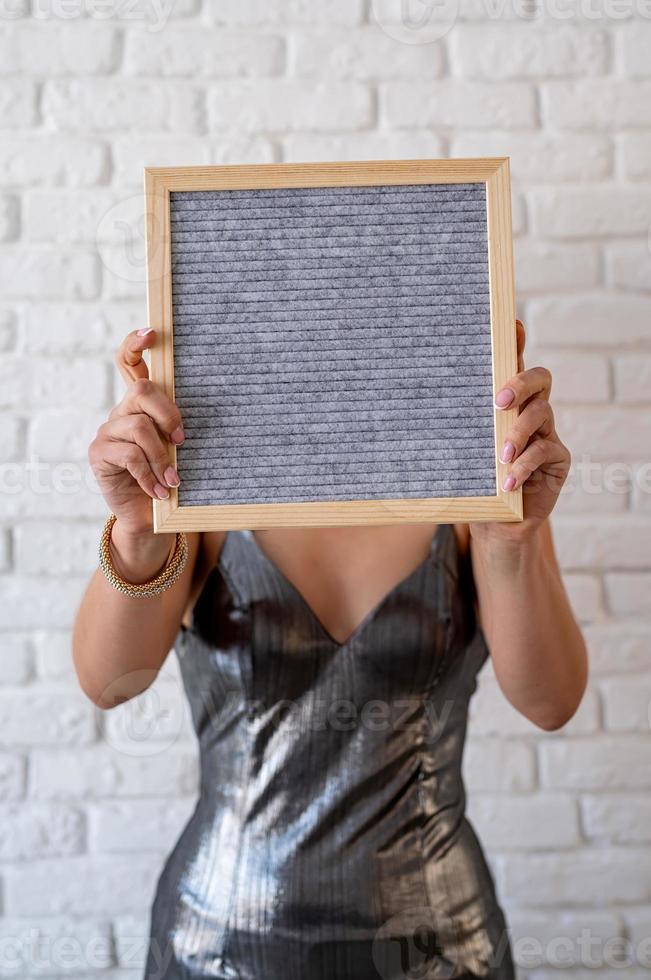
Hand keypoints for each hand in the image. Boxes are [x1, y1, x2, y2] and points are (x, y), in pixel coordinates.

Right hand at [88, 327, 184, 537]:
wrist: (149, 516)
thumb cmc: (170, 478)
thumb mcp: (179, 450)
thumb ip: (179, 428)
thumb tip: (203, 416)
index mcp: (142, 405)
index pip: (130, 363)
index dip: (136, 344)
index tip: (153, 333)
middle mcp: (122, 412)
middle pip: (141, 391)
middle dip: (167, 413)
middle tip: (182, 440)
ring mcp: (108, 431)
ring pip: (138, 427)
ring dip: (161, 456)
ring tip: (173, 481)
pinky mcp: (99, 453)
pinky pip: (128, 454)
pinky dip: (148, 474)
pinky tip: (158, 491)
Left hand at [469, 319, 570, 543]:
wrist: (494, 523)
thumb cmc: (473, 482)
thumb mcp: (457, 451)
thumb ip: (449, 427)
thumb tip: (405, 405)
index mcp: (507, 403)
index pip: (515, 363)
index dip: (516, 341)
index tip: (512, 324)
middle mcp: (531, 411)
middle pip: (539, 379)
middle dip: (519, 384)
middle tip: (497, 401)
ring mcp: (548, 434)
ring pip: (542, 414)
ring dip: (518, 433)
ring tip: (500, 455)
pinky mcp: (558, 460)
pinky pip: (547, 451)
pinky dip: (525, 465)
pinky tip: (507, 481)